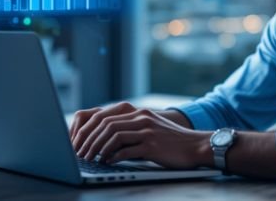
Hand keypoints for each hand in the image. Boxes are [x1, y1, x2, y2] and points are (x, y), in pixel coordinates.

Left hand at [69, 102, 211, 168]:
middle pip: (105, 125)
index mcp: (137, 113)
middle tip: (80, 153)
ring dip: (98, 148)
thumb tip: (104, 143)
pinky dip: (114, 157)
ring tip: (91, 159)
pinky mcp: (153, 145)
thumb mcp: (149, 129)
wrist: (196, 146)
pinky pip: (127, 150)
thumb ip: (129, 130)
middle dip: (89, 140)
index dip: (88, 130)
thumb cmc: (171, 141)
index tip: (79, 142)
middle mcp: (141, 118)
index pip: (104, 116)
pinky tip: (108, 162)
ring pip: (113, 135)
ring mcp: (147, 130)